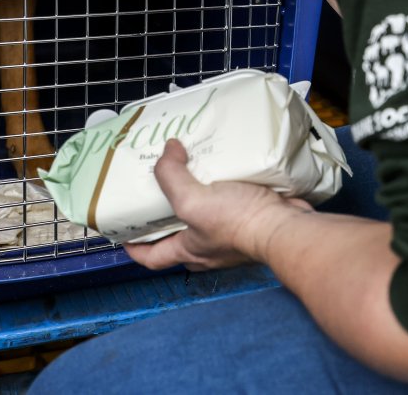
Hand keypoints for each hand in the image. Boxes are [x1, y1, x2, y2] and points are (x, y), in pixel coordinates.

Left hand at [123, 139, 311, 271]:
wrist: (286, 227)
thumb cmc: (238, 224)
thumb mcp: (192, 201)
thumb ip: (172, 176)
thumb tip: (168, 150)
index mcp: (189, 250)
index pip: (152, 257)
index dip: (134, 247)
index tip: (121, 234)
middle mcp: (208, 247)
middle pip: (178, 232)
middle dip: (166, 212)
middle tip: (157, 185)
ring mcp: (232, 235)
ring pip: (206, 214)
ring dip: (198, 193)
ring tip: (190, 165)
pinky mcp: (252, 217)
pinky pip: (232, 201)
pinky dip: (225, 184)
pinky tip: (222, 164)